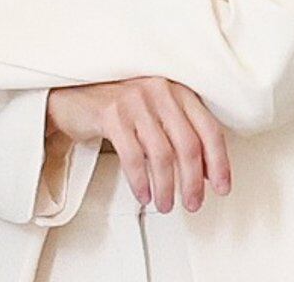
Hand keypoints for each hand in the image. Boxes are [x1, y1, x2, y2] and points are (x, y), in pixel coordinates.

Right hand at [46, 77, 230, 214]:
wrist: (71, 96)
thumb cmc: (117, 107)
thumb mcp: (156, 112)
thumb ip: (181, 132)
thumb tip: (208, 171)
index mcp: (176, 89)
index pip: (209, 128)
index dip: (219, 163)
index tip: (222, 188)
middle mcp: (159, 90)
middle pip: (188, 145)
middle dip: (193, 182)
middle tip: (192, 204)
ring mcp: (134, 100)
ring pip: (162, 154)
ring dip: (167, 187)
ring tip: (166, 203)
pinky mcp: (111, 113)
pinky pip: (133, 157)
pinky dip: (141, 181)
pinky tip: (143, 194)